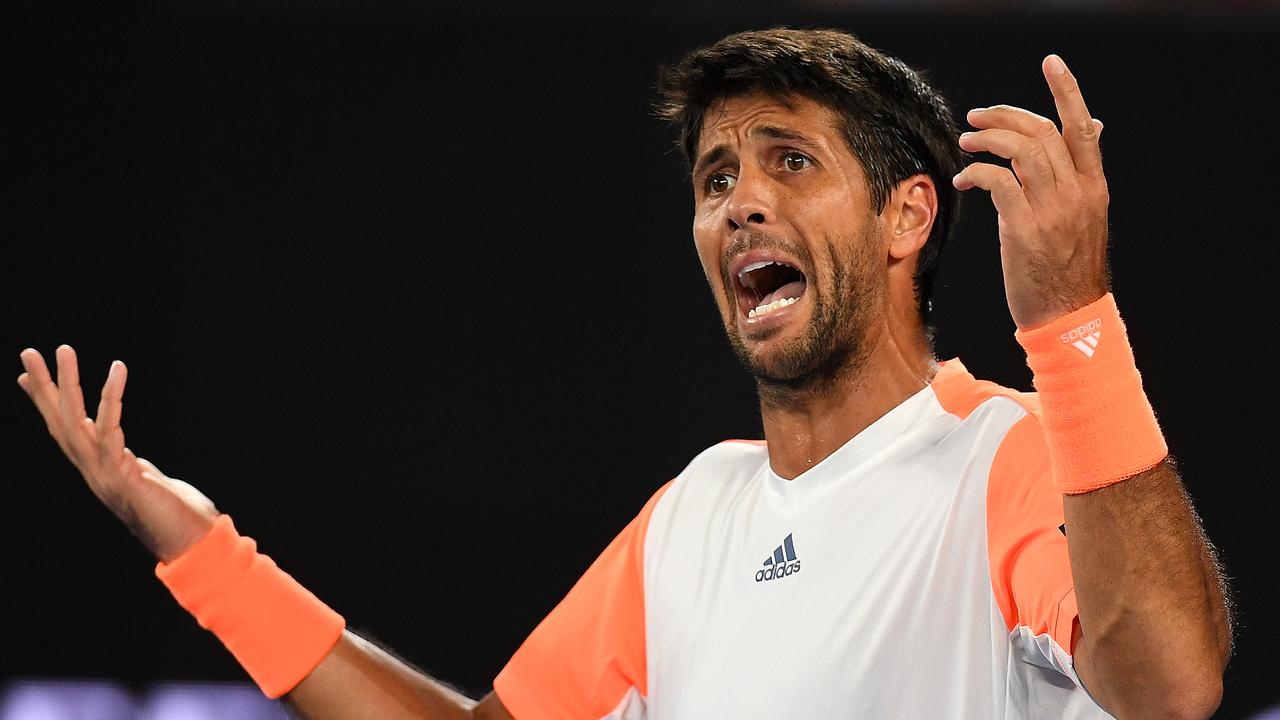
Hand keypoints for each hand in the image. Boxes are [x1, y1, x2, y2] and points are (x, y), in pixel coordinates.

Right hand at [17, 345, 218, 561]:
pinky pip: (112, 431)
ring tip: (63, 350)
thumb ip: (127, 462)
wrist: (189, 543)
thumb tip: (121, 450)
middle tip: (30, 351)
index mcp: (96, 468)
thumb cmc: (174, 512)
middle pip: (60, 422)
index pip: (63, 429)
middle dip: (45, 385)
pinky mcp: (123, 476)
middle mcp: (92, 470)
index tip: (25, 373)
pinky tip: (115, 373)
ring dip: (69, 383)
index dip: (44, 401)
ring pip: (77, 422)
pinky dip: (112, 400)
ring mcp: (104, 474)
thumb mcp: (142, 477)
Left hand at [953, 54, 1110, 329]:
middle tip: (975, 115)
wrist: (1069, 317)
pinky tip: (964, 179)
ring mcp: (1052, 210)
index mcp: (1094, 187)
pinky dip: (977, 171)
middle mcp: (1077, 193)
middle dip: (1004, 114)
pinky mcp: (1024, 228)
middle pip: (1041, 132)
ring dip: (986, 139)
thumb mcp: (1085, 217)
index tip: (1051, 64)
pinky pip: (998, 181)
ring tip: (966, 141)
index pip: (1083, 127)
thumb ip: (1080, 176)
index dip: (1067, 91)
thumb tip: (1091, 130)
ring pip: (1020, 150)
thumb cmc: (1069, 267)